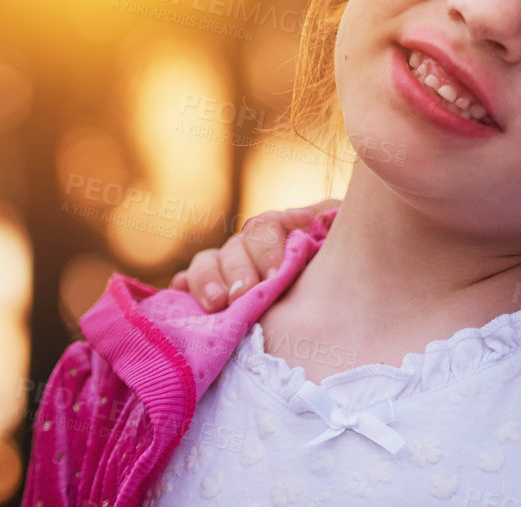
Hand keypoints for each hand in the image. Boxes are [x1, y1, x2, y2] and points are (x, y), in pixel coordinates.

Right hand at [171, 200, 339, 310]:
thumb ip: (327, 222)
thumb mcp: (340, 239)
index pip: (265, 227)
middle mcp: (248, 246)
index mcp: (279, 229)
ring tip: (217, 303)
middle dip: (239, 270)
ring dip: (208, 280)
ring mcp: (225, 268)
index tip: (275, 274)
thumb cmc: (338, 265)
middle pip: (235, 247)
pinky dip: (182, 288)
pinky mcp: (205, 291)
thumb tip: (298, 217)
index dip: (268, 247)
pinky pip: (184, 284)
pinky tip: (180, 296)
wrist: (337, 299)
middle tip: (245, 293)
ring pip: (207, 262)